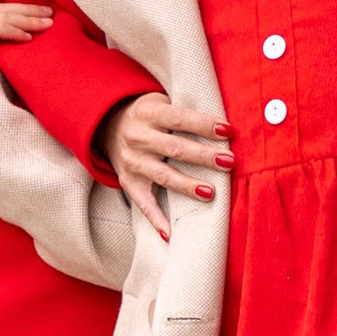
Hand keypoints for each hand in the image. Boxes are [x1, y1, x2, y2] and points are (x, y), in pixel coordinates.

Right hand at [99, 91, 231, 241]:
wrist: (107, 123)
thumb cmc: (147, 113)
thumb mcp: (159, 102)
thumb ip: (184, 112)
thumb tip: (224, 128)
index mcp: (148, 113)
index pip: (179, 118)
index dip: (204, 124)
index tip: (228, 130)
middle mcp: (138, 137)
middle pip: (175, 148)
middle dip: (204, 156)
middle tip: (229, 162)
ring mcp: (132, 161)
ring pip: (163, 175)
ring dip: (187, 185)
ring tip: (210, 192)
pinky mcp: (128, 181)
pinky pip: (143, 203)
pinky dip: (156, 219)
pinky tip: (170, 233)